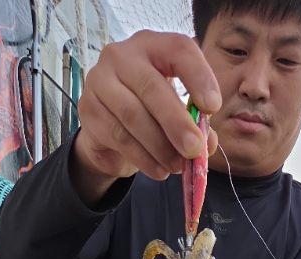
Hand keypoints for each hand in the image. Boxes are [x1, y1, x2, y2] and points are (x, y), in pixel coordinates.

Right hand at [71, 30, 220, 205]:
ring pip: (133, 115)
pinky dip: (143, 158)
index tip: (213, 108)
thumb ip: (195, 123)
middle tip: (194, 149)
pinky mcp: (88, 109)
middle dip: (176, 122)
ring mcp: (99, 80)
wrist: (108, 129)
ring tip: (177, 166)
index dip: (199, 77)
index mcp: (152, 46)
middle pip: (151, 87)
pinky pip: (118, 136)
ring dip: (159, 146)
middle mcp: (121, 56)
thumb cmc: (149, 112)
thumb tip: (208, 143)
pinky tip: (159, 170)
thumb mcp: (177, 111)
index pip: (178, 49)